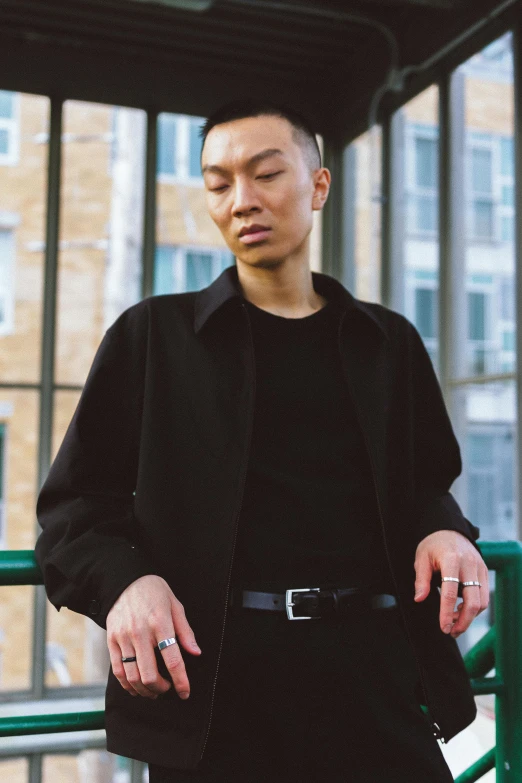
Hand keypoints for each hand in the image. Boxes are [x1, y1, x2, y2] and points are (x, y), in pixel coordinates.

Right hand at [106, 574, 201, 698]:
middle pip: (149, 674)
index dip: (181, 680)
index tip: (185, 692)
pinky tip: (135, 687)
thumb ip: (185, 631)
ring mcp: (123, 637)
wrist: (125, 580)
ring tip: (153, 691)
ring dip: (144, 690)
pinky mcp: (111, 640)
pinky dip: (127, 684)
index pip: (173, 659)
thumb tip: (195, 653)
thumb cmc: (154, 592)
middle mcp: (140, 632)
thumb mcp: (175, 605)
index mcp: (160, 622)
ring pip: (132, 676)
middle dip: (161, 689)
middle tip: (167, 689)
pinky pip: (117, 670)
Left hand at [414, 530, 488, 638]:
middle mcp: (469, 565)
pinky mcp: (484, 572)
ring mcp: (480, 568)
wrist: (449, 530)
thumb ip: (421, 579)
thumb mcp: (421, 558)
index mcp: (451, 560)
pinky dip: (475, 607)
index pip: (450, 592)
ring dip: (470, 616)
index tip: (443, 627)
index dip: (447, 613)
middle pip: (473, 601)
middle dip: (463, 621)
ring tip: (454, 622)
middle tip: (451, 631)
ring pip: (482, 601)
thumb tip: (419, 599)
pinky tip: (461, 610)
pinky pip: (484, 595)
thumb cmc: (433, 545)